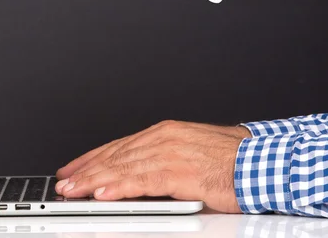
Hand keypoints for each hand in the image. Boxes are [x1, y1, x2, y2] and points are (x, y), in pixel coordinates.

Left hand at [55, 120, 250, 212]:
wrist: (262, 162)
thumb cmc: (232, 161)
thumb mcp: (189, 153)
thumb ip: (162, 162)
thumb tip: (140, 176)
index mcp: (165, 133)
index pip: (118, 145)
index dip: (92, 159)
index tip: (74, 168)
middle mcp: (163, 138)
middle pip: (115, 155)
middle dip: (86, 170)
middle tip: (64, 183)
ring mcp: (170, 152)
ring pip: (122, 167)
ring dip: (93, 180)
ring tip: (72, 191)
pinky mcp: (179, 171)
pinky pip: (141, 180)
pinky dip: (118, 188)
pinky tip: (101, 194)